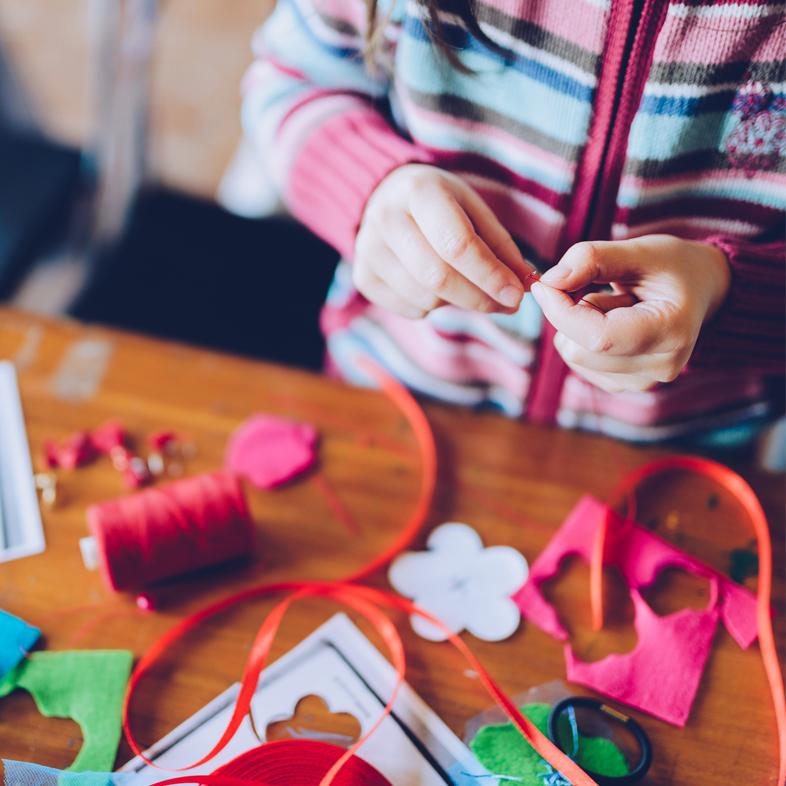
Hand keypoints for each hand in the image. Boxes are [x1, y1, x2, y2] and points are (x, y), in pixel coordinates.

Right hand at [353, 164, 535, 318]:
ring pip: (426, 299)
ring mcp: (368, 250)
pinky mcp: (363, 277)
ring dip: (458, 302)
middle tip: (506, 304)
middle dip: (480, 298)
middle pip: (438, 278)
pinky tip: (435, 285)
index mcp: (418, 191)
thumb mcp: (474, 210)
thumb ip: (501, 248)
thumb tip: (524, 287)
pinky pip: (411, 310)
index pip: (457, 244)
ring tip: (466, 283)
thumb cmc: (441, 204)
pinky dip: (434, 307)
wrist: (385, 198)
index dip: (490, 275)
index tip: (517, 295)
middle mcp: (385, 218)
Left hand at [530, 234, 730, 392]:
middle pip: (579, 350)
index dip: (561, 311)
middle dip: (569, 314)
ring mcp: (645, 381)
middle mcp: (661, 366)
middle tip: (592, 286)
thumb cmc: (673, 266)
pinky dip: (582, 339)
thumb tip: (550, 281)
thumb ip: (594, 258)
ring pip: (575, 358)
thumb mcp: (640, 250)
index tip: (544, 284)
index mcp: (671, 332)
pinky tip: (611, 321)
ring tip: (612, 304)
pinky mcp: (627, 385)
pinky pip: (579, 363)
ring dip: (577, 325)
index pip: (598, 337)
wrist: (700, 289)